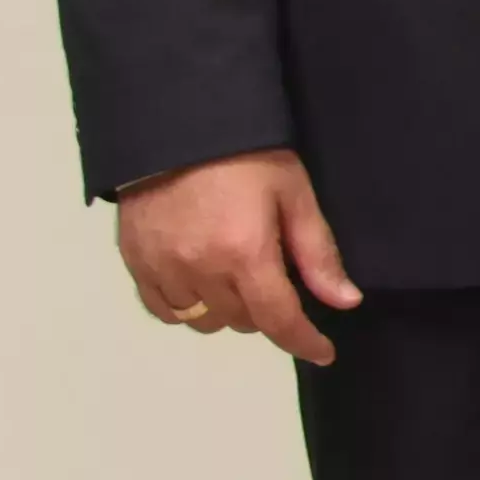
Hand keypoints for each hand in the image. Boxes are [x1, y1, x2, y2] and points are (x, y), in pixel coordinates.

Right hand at [113, 147, 362, 365]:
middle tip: (276, 281)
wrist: (176, 127)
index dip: (304, 342)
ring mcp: (161, 269)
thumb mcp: (295, 194)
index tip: (322, 352)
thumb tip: (344, 301)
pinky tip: (201, 285)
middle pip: (242, 322)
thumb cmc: (246, 156)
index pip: (278, 319)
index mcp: (244, 254)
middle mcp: (199, 271)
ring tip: (237, 279)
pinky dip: (187, 308)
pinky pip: (163, 310)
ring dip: (227, 312)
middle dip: (267, 312)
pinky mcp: (134, 262)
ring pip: (203, 322)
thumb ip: (317, 253)